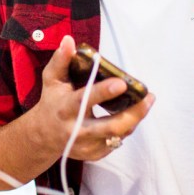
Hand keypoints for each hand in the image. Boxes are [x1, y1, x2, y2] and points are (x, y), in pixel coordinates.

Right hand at [31, 36, 154, 161]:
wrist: (44, 135)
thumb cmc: (52, 101)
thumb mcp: (51, 79)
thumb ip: (61, 60)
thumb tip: (69, 40)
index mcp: (66, 109)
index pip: (85, 101)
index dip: (104, 92)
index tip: (122, 83)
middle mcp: (77, 130)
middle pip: (111, 127)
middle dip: (133, 113)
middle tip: (149, 97)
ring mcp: (87, 146)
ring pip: (118, 135)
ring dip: (135, 118)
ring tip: (147, 101)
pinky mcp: (95, 154)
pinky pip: (117, 141)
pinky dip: (127, 127)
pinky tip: (132, 114)